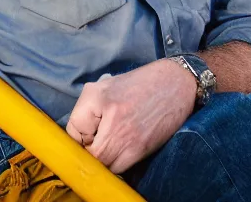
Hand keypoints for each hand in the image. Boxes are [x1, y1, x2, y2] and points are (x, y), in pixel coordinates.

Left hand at [66, 59, 195, 172]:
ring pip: (102, 165)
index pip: (73, 132)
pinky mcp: (140, 149)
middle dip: (89, 151)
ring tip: (112, 142)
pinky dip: (117, 162)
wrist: (177, 83)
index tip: (85, 133)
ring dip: (103, 159)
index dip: (77, 136)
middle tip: (98, 139)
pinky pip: (119, 168)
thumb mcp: (107, 84)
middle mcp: (112, 118)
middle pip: (87, 153)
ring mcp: (126, 137)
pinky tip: (124, 145)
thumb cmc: (142, 82)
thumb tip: (76, 135)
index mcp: (100, 97)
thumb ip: (88, 108)